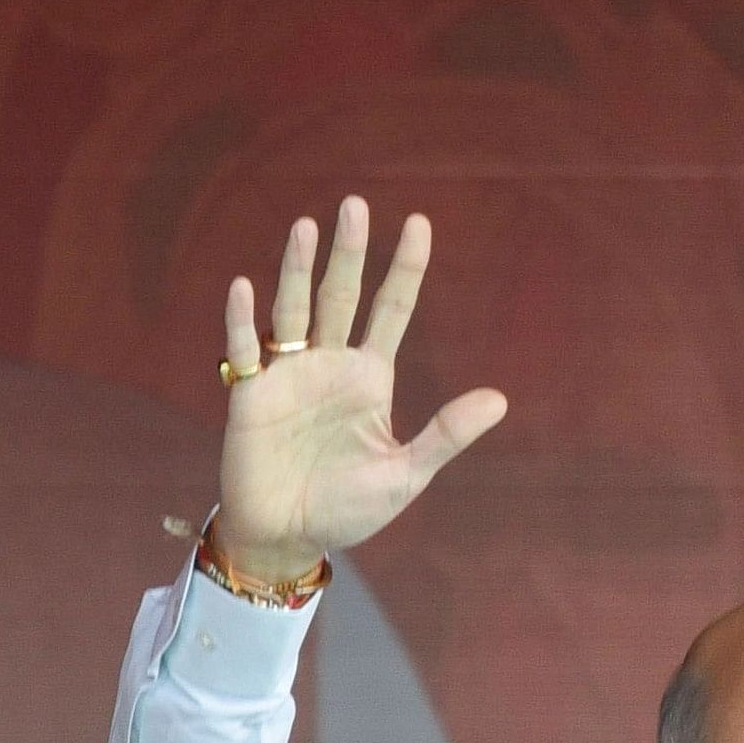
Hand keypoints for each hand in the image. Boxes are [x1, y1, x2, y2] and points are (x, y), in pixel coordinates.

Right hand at [212, 198, 508, 583]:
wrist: (287, 538)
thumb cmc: (346, 508)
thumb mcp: (405, 474)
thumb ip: (446, 435)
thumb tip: (500, 399)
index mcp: (370, 377)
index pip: (391, 310)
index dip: (404, 268)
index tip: (419, 222)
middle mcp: (329, 364)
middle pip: (341, 296)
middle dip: (349, 252)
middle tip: (354, 204)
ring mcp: (288, 375)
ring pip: (294, 311)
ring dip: (298, 270)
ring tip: (306, 227)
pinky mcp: (250, 396)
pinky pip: (245, 351)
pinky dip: (243, 321)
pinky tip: (247, 287)